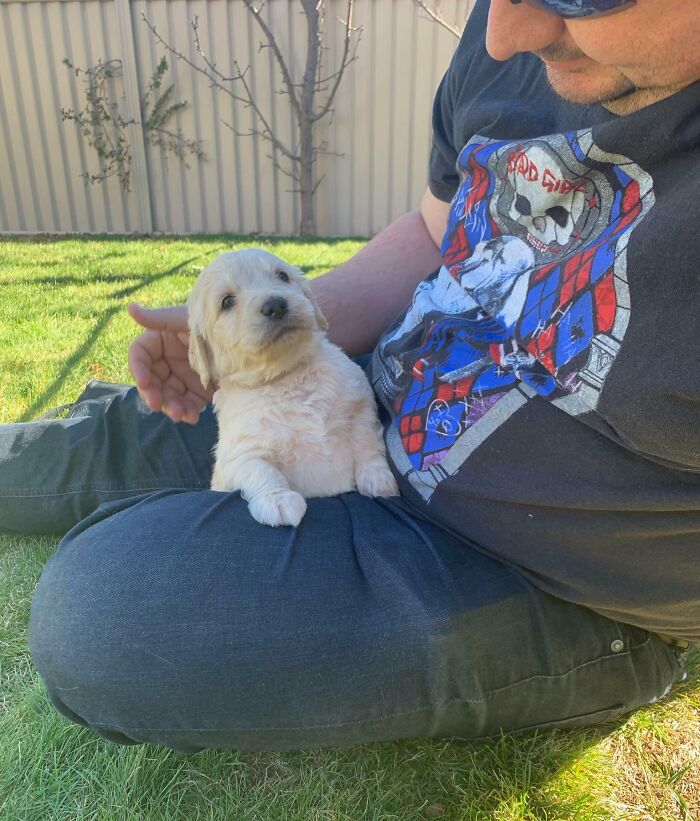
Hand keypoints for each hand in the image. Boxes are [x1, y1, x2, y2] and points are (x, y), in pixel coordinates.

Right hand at [127, 303, 213, 423]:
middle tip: (158, 406)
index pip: (140, 355)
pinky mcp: (198, 390)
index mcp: (161, 340)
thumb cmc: (214, 319)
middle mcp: (169, 360)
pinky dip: (188, 412)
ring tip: (180, 415)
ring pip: (168, 396)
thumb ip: (159, 318)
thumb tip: (130, 307)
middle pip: (152, 381)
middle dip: (154, 395)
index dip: (138, 369)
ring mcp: (183, 377)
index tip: (144, 383)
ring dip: (171, 407)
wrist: (246, 335)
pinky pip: (188, 404)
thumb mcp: (187, 318)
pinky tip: (193, 417)